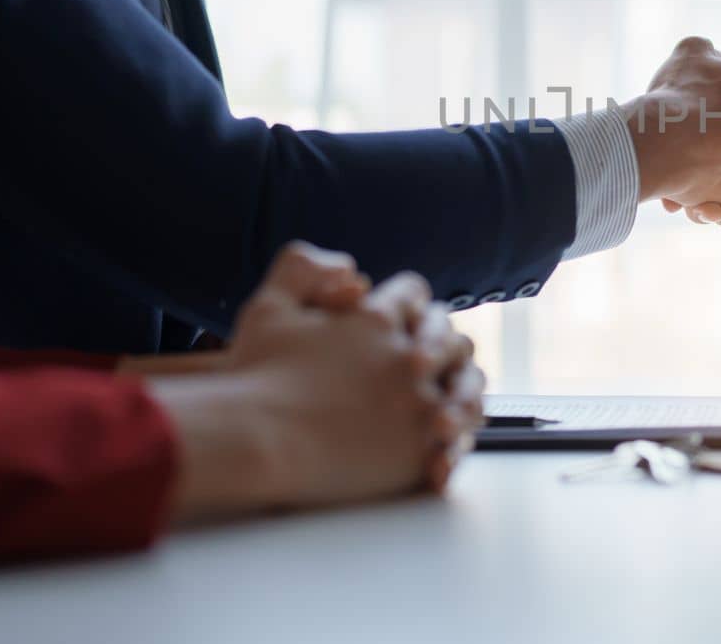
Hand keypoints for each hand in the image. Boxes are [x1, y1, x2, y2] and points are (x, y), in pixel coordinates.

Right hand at [151, 244, 484, 522]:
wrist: (254, 443)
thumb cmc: (255, 377)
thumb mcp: (268, 306)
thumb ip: (302, 268)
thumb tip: (351, 270)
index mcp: (378, 319)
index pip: (414, 293)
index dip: (409, 302)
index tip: (404, 317)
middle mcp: (410, 356)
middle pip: (451, 339)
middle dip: (443, 345)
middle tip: (433, 360)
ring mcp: (421, 405)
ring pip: (467, 390)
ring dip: (461, 392)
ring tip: (447, 406)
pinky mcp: (421, 452)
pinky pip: (458, 443)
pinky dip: (454, 443)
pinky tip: (441, 447)